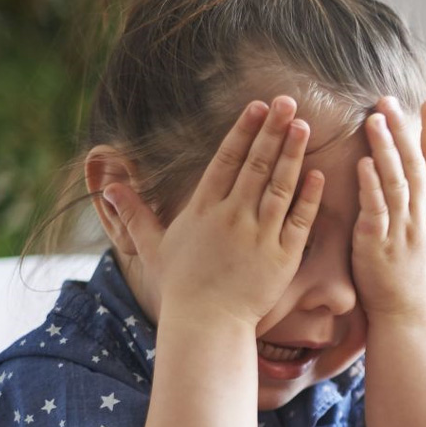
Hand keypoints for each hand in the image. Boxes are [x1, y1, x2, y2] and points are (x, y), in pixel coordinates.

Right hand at [102, 96, 323, 331]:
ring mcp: (259, 235)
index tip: (257, 106)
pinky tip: (318, 173)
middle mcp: (232, 216)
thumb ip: (135, 213)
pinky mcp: (282, 256)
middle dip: (273, 130)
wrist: (207, 324)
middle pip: (256, 164)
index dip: (243, 131)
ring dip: (293, 154)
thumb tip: (108, 186)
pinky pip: (299, 220)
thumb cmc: (181, 287)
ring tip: (304, 126)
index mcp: (204, 209)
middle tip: (288, 102)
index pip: (227, 160)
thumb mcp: (153, 246)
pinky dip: (309, 196)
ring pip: (280, 186)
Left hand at [352, 96, 425, 320]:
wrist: (408, 312)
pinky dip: (370, 186)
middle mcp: (421, 216)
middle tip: (389, 101)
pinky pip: (376, 209)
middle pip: (415, 165)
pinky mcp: (377, 243)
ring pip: (396, 182)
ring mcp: (401, 229)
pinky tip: (362, 163)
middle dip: (404, 131)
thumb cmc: (421, 273)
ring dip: (385, 150)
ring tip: (374, 120)